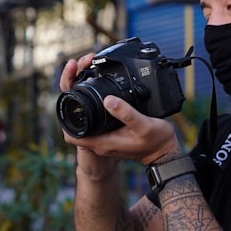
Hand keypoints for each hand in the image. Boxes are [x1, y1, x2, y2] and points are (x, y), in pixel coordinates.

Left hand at [58, 56, 182, 170]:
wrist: (165, 152)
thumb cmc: (156, 141)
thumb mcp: (143, 125)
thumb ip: (126, 113)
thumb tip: (108, 99)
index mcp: (103, 141)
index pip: (71, 135)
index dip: (65, 116)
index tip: (70, 95)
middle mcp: (101, 141)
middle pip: (75, 125)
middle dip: (73, 101)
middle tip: (78, 78)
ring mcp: (106, 138)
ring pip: (85, 122)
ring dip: (83, 103)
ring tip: (87, 81)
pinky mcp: (112, 134)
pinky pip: (96, 121)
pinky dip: (94, 108)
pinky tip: (102, 95)